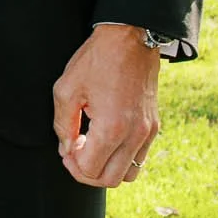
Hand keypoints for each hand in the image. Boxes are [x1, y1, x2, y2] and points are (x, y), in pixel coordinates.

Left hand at [52, 24, 161, 187]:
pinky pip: (139, 157)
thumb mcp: (67, 89)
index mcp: (112, 127)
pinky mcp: (154, 125)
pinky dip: (122, 158)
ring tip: (92, 147)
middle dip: (87, 172)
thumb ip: (63, 125)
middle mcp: (135, 134)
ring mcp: (148, 131)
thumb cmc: (97, 60)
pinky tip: (107, 138)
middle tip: (75, 152)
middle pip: (110, 180)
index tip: (66, 149)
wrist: (131, 38)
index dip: (71, 165)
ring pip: (128, 174)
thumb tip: (66, 149)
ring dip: (107, 168)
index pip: (90, 170)